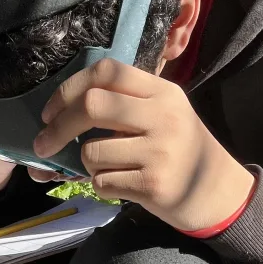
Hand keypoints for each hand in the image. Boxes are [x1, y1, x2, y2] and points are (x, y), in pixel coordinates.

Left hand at [33, 59, 256, 231]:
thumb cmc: (179, 149)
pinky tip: (121, 184)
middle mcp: (163, 116)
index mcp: (162, 92)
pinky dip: (101, 185)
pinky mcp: (154, 184)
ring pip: (91, 153)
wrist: (218, 191)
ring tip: (108, 167)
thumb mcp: (163, 113)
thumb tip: (62, 109)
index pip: (107, 72)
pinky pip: (102, 182)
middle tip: (43, 143)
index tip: (50, 112)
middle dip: (58, 127)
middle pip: (91, 106)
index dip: (69, 88)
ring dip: (86, 164)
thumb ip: (125, 103)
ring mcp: (160, 151)